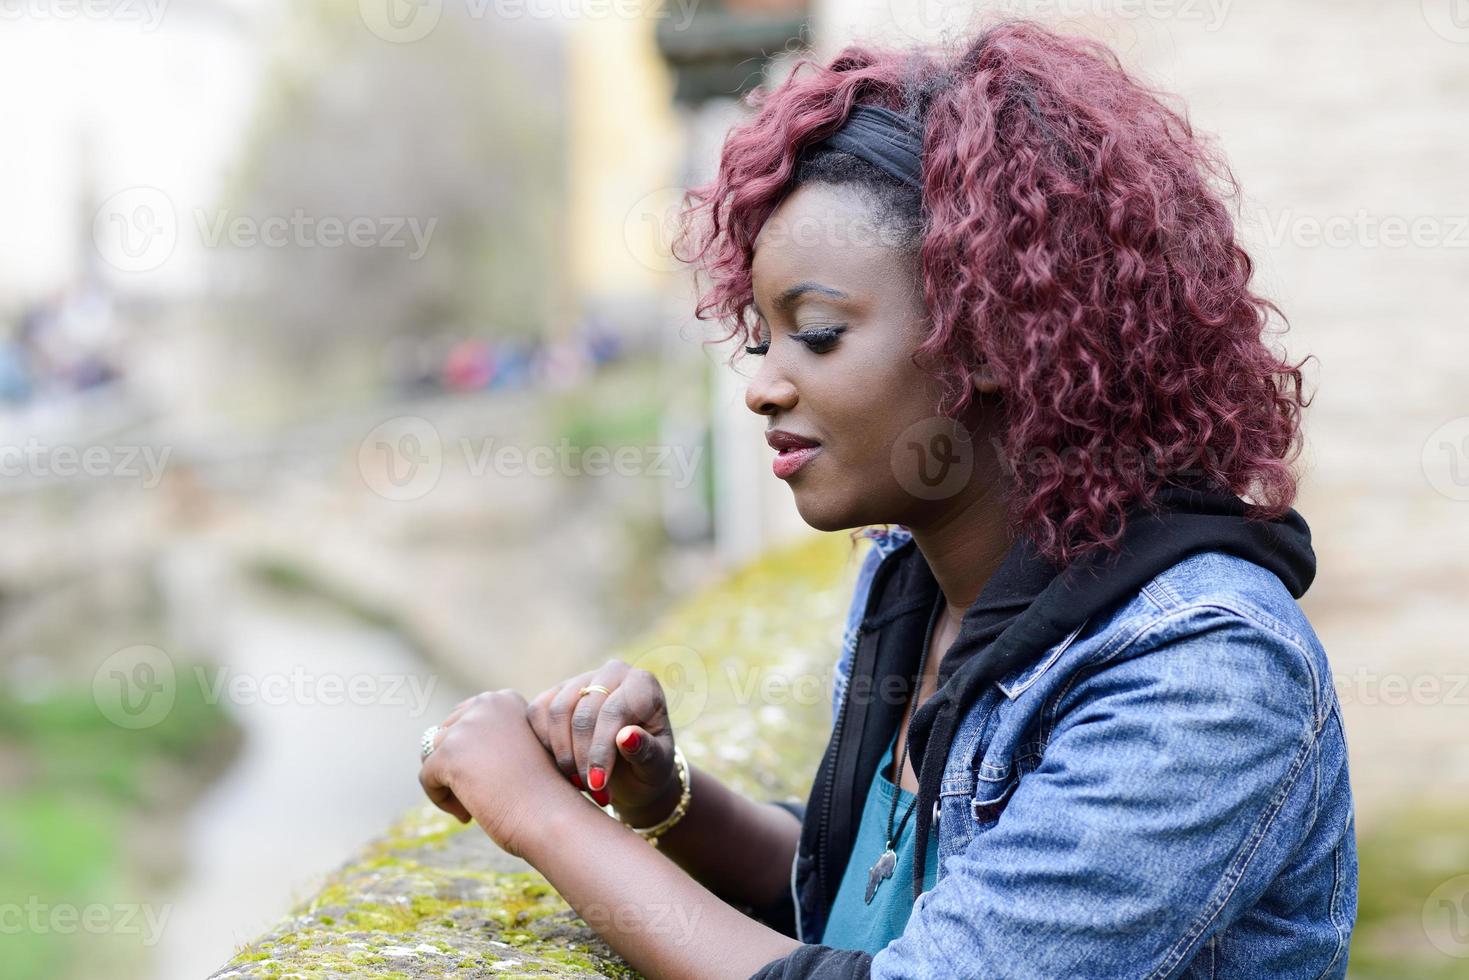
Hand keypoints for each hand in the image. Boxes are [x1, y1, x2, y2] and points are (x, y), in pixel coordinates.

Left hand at [418, 689, 583, 856]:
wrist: (551, 815)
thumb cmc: (539, 791)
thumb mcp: (513, 748)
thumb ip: (482, 736)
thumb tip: (432, 739)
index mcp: (504, 699)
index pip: (462, 720)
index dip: (470, 754)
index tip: (490, 777)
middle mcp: (486, 703)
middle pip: (444, 736)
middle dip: (456, 767)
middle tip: (482, 795)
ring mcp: (467, 726)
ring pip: (432, 756)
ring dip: (448, 783)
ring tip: (473, 805)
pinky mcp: (450, 753)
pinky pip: (426, 778)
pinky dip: (440, 799)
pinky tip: (466, 814)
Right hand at [526, 659, 680, 823]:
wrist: (631, 770)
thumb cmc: (648, 766)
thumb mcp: (656, 766)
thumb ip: (647, 751)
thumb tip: (627, 737)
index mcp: (643, 684)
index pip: (614, 712)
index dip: (602, 750)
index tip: (598, 783)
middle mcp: (612, 673)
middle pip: (583, 713)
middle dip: (582, 758)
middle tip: (590, 789)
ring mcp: (582, 680)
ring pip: (557, 712)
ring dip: (563, 753)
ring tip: (579, 783)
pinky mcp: (556, 692)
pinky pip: (537, 712)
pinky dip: (545, 744)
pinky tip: (564, 767)